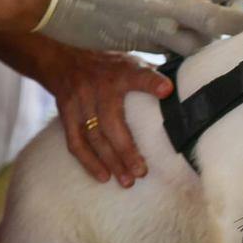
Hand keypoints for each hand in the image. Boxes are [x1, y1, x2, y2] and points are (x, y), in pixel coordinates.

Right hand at [28, 0, 242, 53]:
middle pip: (220, 21)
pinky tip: (175, 48)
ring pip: (195, 46)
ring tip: (209, 40)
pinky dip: (176, 52)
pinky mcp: (135, 45)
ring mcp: (152, 27)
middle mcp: (167, 1)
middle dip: (238, 25)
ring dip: (205, 43)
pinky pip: (167, 54)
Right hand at [35, 45, 172, 186]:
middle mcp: (99, 87)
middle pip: (111, 121)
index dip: (152, 82)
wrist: (63, 61)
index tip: (167, 90)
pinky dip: (88, 161)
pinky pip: (75, 142)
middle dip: (126, 149)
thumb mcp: (130, 61)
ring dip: (110, 161)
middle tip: (141, 172)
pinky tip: (103, 176)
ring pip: (93, 136)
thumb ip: (151, 76)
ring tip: (127, 180)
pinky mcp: (66, 114)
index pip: (138, 75)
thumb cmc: (108, 66)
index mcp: (121, 72)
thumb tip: (179, 92)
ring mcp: (80, 102)